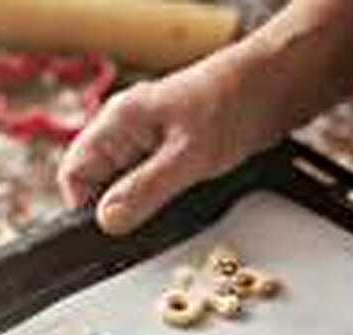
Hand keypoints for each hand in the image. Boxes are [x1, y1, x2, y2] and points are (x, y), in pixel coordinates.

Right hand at [58, 56, 280, 234]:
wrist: (278, 85)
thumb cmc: (234, 101)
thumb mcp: (187, 156)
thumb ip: (144, 190)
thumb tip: (108, 220)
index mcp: (118, 122)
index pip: (74, 174)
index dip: (84, 207)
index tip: (111, 231)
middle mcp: (128, 131)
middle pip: (99, 185)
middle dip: (119, 210)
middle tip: (148, 225)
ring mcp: (150, 143)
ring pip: (128, 188)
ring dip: (146, 207)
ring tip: (173, 209)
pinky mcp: (174, 153)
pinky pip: (155, 185)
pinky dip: (166, 201)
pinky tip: (186, 202)